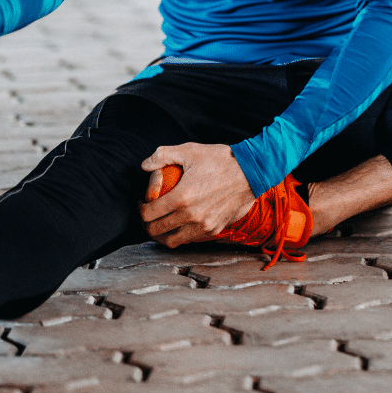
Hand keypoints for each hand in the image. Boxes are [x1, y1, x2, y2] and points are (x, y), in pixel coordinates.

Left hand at [139, 142, 255, 247]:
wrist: (252, 172)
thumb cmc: (221, 160)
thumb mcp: (190, 151)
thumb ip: (163, 155)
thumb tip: (145, 165)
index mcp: (181, 197)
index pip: (148, 213)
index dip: (140, 209)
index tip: (143, 203)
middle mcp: (191, 216)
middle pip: (156, 230)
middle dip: (146, 223)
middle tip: (147, 214)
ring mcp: (203, 226)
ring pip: (171, 241)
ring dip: (161, 234)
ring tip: (160, 224)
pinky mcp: (214, 230)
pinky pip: (189, 240)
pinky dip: (180, 235)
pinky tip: (179, 224)